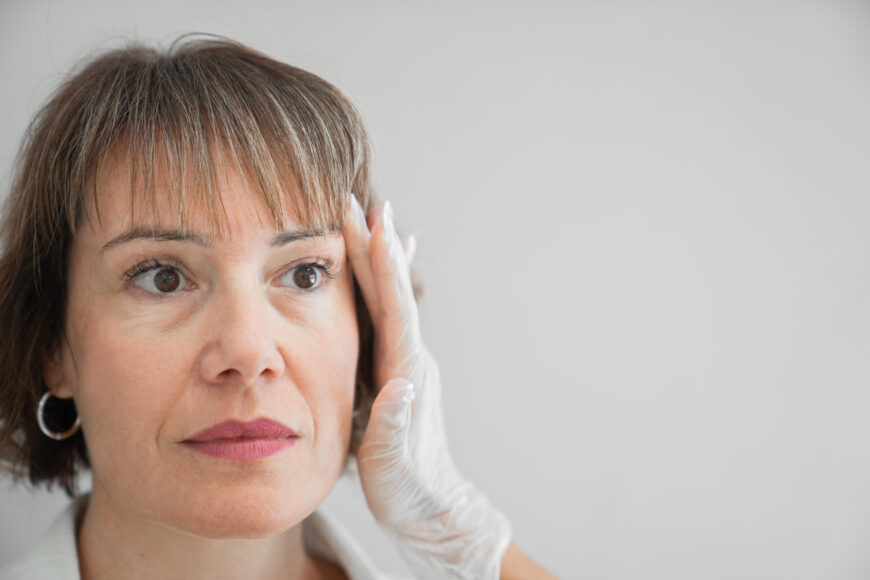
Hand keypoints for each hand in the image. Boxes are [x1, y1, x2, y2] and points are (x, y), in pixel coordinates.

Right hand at [343, 196, 511, 579]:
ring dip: (376, 261)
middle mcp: (410, 360)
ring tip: (372, 221)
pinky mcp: (393, 372)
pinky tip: (376, 274)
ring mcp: (404, 364)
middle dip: (375, 250)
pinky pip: (383, 320)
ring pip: (387, 302)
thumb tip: (400, 388)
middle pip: (390, 295)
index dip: (383, 269)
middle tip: (360, 205)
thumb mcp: (394, 464)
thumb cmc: (409, 488)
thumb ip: (394, 426)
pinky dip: (378, 289)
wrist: (431, 504)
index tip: (375, 226)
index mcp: (407, 375)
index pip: (395, 312)